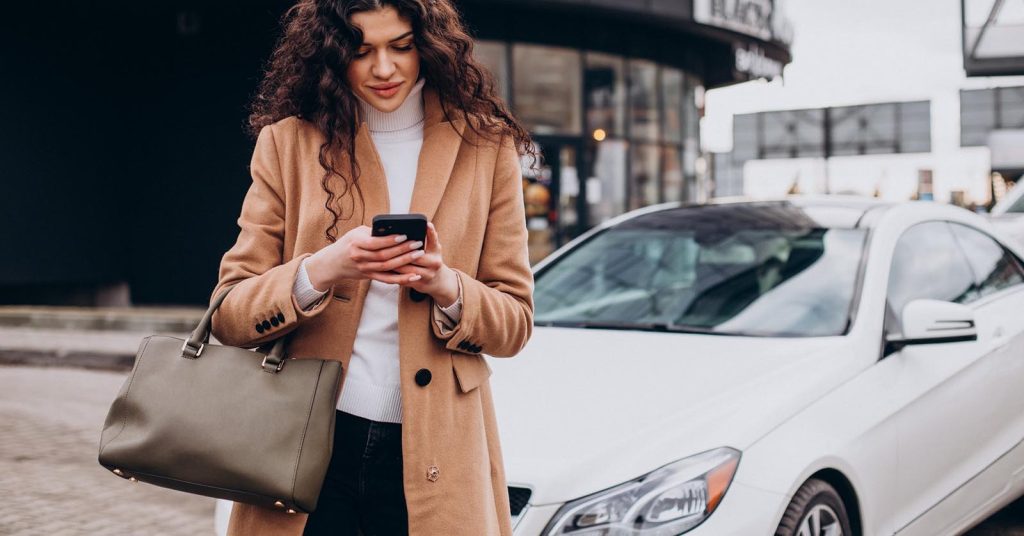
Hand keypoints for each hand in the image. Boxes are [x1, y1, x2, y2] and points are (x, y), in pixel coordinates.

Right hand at [304, 225, 425, 289]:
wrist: (333, 263)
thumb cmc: (348, 243)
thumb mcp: (356, 233)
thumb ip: (373, 232)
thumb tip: (394, 229)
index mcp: (356, 243)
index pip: (375, 242)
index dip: (390, 240)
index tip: (404, 235)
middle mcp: (359, 257)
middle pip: (384, 255)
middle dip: (403, 249)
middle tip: (417, 244)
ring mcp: (365, 268)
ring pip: (387, 267)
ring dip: (405, 261)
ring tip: (419, 254)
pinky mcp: (370, 276)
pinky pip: (388, 279)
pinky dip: (402, 279)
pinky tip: (414, 276)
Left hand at [391, 223, 459, 306]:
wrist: (438, 281)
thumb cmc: (430, 259)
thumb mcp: (432, 248)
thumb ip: (427, 238)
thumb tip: (420, 224)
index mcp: (436, 251)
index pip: (434, 240)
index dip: (431, 232)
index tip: (427, 224)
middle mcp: (434, 263)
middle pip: (416, 256)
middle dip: (402, 251)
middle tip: (388, 244)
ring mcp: (428, 275)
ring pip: (407, 268)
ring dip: (394, 263)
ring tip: (383, 257)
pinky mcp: (419, 284)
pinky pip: (404, 278)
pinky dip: (394, 273)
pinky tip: (385, 268)